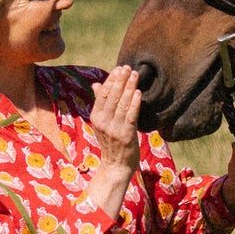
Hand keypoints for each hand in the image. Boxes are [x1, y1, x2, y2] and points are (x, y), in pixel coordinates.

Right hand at [86, 65, 140, 215]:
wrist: (116, 165)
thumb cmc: (111, 141)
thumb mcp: (102, 121)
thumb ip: (100, 102)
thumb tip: (96, 83)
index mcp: (96, 117)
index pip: (103, 94)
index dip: (111, 80)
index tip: (119, 68)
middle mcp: (103, 122)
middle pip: (112, 97)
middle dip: (121, 80)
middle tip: (128, 67)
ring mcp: (114, 129)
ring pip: (122, 104)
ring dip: (129, 88)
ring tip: (135, 75)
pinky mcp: (126, 135)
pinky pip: (130, 116)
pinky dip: (134, 103)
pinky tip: (138, 93)